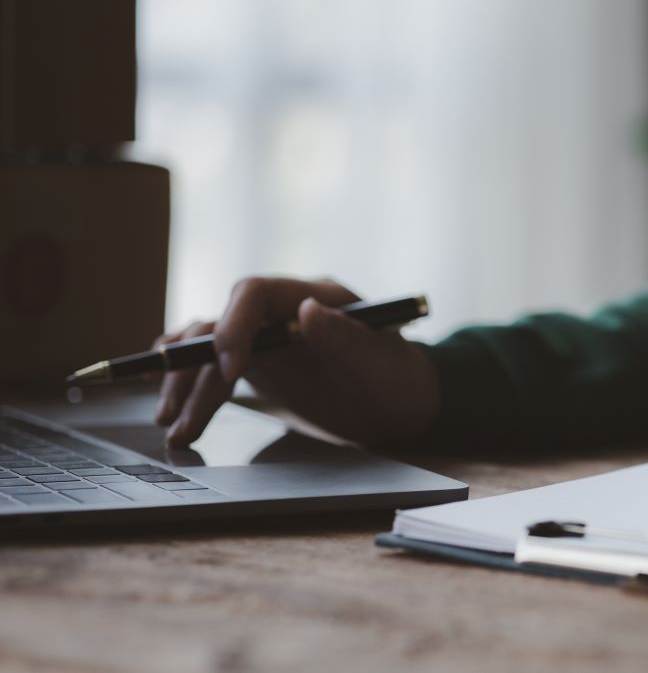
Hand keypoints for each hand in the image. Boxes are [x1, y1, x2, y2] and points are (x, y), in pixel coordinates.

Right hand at [154, 277, 440, 448]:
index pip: (253, 293)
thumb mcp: (380, 362)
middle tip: (177, 415)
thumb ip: (346, 336)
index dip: (233, 326)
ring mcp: (266, 336)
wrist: (401, 403)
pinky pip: (212, 366)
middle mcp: (282, 309)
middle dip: (194, 368)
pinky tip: (172, 406)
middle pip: (219, 324)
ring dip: (186, 386)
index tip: (232, 371)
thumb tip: (307, 309)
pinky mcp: (258, 363)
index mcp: (315, 294)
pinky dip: (191, 386)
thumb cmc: (399, 379)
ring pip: (208, 350)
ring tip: (174, 429)